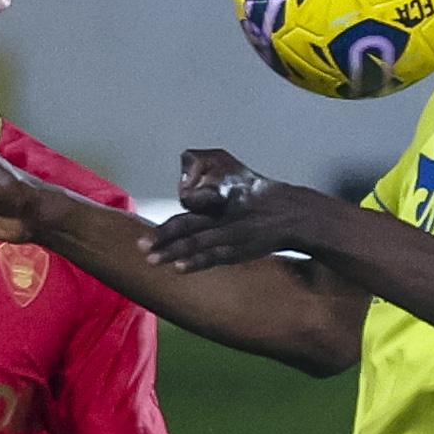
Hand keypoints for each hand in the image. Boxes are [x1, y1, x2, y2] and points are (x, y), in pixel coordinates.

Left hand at [145, 148, 330, 271]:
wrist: (293, 214)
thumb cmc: (255, 191)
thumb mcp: (230, 167)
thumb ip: (200, 164)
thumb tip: (177, 183)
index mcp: (223, 192)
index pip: (198, 195)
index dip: (187, 197)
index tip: (171, 203)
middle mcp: (225, 212)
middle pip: (190, 223)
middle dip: (163, 235)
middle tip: (140, 245)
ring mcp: (232, 234)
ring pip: (198, 243)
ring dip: (173, 252)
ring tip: (151, 260)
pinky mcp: (239, 251)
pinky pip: (214, 258)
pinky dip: (197, 263)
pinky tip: (179, 269)